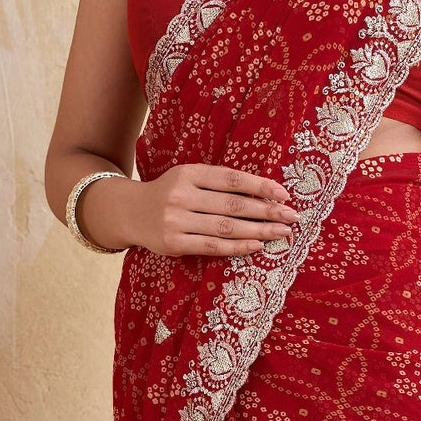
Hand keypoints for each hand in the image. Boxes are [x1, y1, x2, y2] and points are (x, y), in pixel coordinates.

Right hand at [128, 165, 297, 257]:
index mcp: (188, 173)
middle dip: (267, 211)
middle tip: (292, 216)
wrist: (129, 212)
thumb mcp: (189, 178)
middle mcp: (181, 195)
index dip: (260, 186)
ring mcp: (176, 221)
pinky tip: (257, 245)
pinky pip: (212, 247)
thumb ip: (218, 183)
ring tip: (282, 233)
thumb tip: (264, 194)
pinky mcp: (174, 243)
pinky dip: (237, 247)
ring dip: (258, 231)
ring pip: (226, 227)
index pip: (232, 179)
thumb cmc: (170, 194)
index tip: (284, 194)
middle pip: (233, 205)